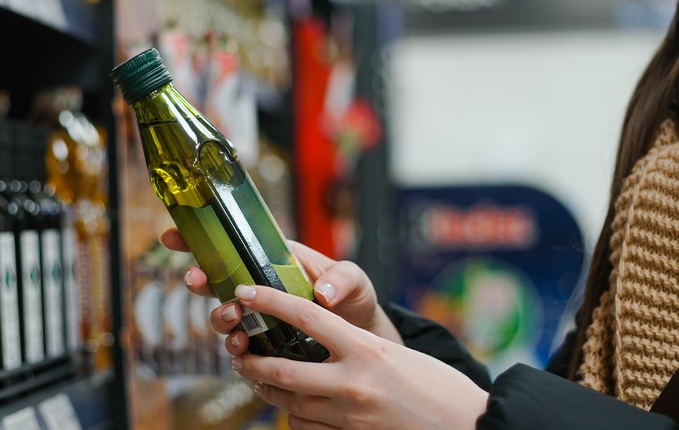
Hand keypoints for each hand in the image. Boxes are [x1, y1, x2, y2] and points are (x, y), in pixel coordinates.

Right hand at [160, 228, 402, 353]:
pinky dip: (236, 349)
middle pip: (216, 280)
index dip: (200, 239)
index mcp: (275, 260)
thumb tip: (322, 293)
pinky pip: (240, 348)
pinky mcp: (263, 346)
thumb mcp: (354, 280)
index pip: (232, 244)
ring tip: (234, 319)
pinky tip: (243, 350)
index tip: (174, 236)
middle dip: (199, 279)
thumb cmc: (354, 300)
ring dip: (219, 316)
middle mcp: (260, 287)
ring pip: (223, 315)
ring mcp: (259, 318)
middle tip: (197, 281)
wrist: (360, 338)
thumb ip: (342, 279)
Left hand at [230, 284, 487, 429]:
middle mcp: (353, 383)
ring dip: (266, 389)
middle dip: (251, 361)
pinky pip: (305, 427)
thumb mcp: (396, 354)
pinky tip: (290, 405)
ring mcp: (349, 416)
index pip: (305, 317)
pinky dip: (292, 414)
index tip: (247, 292)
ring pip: (288, 402)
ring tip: (256, 377)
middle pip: (281, 369)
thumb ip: (356, 347)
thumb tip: (320, 338)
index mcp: (366, 350)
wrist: (468, 426)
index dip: (269, 300)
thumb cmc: (438, 386)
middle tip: (239, 351)